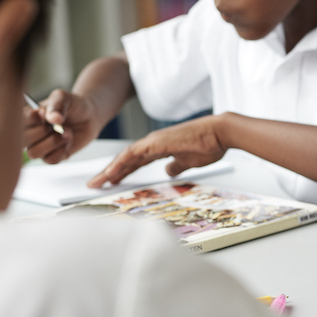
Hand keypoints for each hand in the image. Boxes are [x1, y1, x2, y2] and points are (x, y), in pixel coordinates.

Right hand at [23, 89, 100, 163]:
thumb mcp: (64, 98)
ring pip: (33, 153)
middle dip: (42, 131)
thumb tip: (54, 119)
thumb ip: (57, 104)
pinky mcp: (52, 156)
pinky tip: (68, 140)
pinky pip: (50, 160)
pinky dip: (62, 150)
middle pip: (21, 141)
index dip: (31, 119)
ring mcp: (39, 146)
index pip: (16, 122)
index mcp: (26, 117)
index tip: (44, 113)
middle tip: (56, 124)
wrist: (89, 116)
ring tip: (67, 131)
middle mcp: (29, 133)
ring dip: (52, 142)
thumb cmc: (72, 105)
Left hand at [87, 115, 228, 187]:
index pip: (136, 162)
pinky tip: (110, 173)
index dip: (123, 171)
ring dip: (110, 170)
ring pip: (125, 157)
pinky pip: (131, 155)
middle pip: (126, 160)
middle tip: (96, 184)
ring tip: (97, 182)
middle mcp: (153, 143)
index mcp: (161, 148)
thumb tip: (168, 171)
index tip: (112, 182)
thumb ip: (176, 166)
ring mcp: (153, 142)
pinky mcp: (155, 142)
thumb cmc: (210, 145)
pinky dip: (119, 164)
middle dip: (110, 173)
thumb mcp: (189, 162)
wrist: (220, 133)